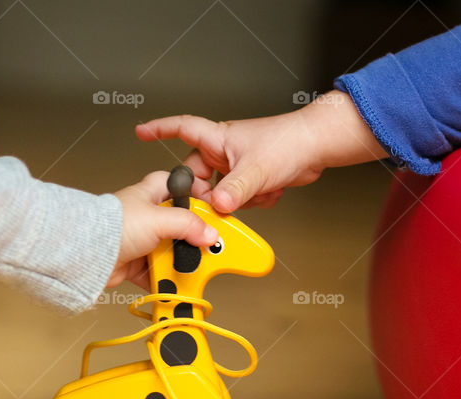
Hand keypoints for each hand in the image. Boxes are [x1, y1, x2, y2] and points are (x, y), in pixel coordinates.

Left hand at [109, 171, 218, 288]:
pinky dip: (164, 279)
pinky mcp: (134, 263)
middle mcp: (145, 216)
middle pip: (178, 224)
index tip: (210, 208)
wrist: (86, 253)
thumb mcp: (159, 219)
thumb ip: (188, 224)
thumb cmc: (112, 225)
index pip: (178, 184)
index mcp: (150, 194)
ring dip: (178, 261)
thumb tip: (208, 233)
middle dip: (191, 237)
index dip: (195, 193)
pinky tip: (173, 283)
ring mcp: (140, 240)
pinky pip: (156, 272)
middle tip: (204, 246)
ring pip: (168, 250)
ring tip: (188, 267)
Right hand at [135, 90, 386, 211]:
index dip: (159, 130)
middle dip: (212, 193)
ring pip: (222, 192)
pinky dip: (254, 199)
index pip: (181, 129)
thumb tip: (216, 206)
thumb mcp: (255, 170)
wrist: (319, 147)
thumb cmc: (290, 142)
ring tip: (257, 191)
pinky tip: (270, 190)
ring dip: (239, 199)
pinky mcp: (252, 179)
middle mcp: (225, 151)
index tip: (141, 132)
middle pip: (199, 177)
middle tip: (218, 203)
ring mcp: (238, 166)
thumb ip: (233, 191)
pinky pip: (241, 198)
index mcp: (218, 139)